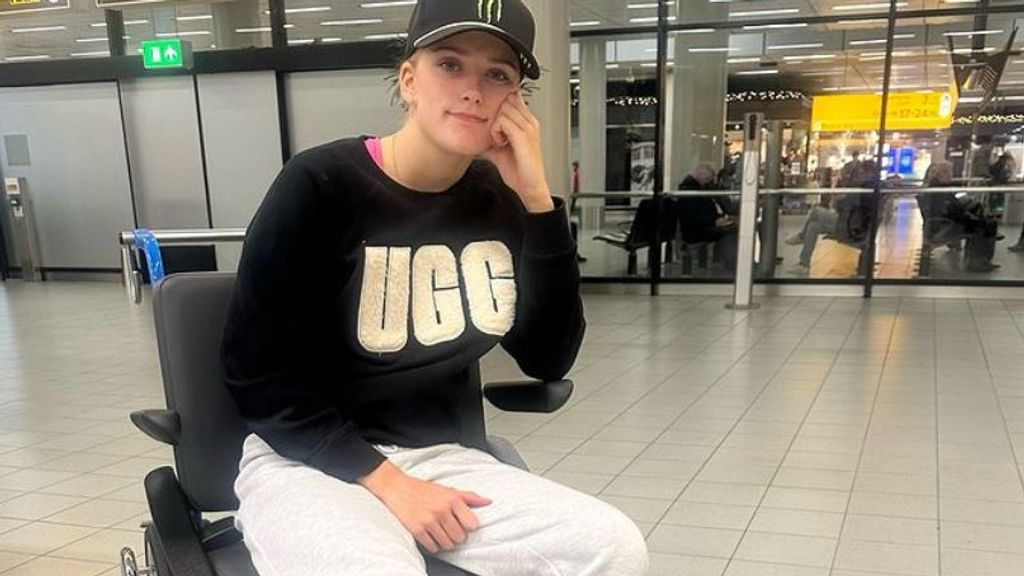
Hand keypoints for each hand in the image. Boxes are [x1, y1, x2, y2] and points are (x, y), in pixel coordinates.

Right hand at [359, 462, 491, 553]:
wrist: (397, 487)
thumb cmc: (423, 489)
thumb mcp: (447, 489)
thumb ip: (468, 497)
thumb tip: (488, 501)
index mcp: (452, 499)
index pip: (472, 524)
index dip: (468, 527)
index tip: (462, 524)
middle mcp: (442, 510)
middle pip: (460, 537)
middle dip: (456, 536)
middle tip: (448, 530)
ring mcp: (429, 520)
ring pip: (447, 545)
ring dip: (445, 543)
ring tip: (439, 533)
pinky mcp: (417, 529)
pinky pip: (433, 547)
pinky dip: (433, 546)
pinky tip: (430, 537)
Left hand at [482, 92, 554, 212]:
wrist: (530, 186)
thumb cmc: (520, 171)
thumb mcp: (500, 150)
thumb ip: (490, 138)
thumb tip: (475, 135)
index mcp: (527, 123)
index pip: (512, 98)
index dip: (498, 104)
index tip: (491, 120)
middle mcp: (529, 122)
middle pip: (506, 100)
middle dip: (496, 113)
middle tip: (495, 132)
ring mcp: (528, 128)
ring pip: (503, 108)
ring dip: (495, 124)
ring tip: (499, 140)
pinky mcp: (524, 136)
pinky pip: (503, 121)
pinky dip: (496, 131)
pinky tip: (500, 143)